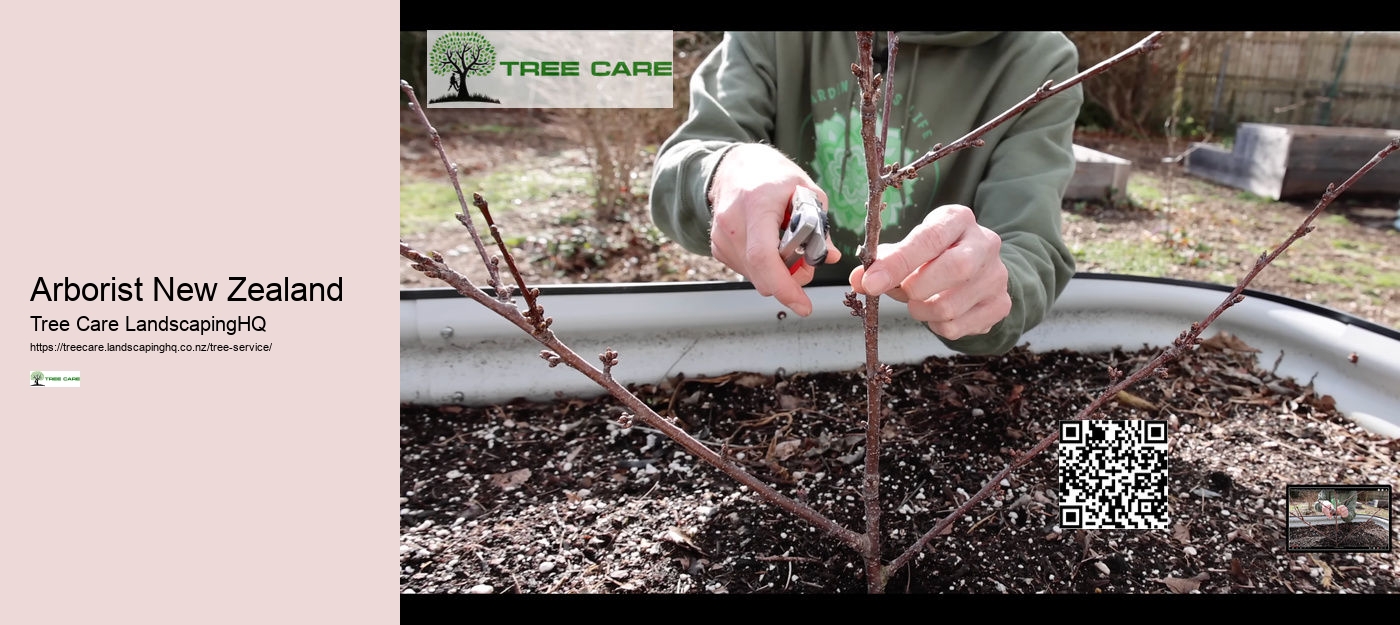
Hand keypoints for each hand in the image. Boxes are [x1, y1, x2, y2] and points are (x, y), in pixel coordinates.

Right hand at [708, 144, 840, 316]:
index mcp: (756, 204)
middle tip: (805, 264)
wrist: (734, 165)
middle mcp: (732, 222)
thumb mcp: (805, 190)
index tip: (802, 304)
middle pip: (760, 274)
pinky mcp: (717, 246)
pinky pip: (745, 270)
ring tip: (786, 246)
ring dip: (776, 273)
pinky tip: (768, 245)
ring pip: (754, 276)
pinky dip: (762, 267)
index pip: (764, 257)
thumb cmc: (770, 174)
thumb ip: (819, 226)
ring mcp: (720, 236)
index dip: (784, 286)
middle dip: (789, 281)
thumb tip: (829, 257)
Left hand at [849, 204, 1009, 339]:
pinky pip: (956, 327)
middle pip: (954, 269)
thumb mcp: (911, 248)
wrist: (979, 271)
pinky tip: (937, 313)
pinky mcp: (1000, 305)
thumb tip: (859, 280)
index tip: (871, 282)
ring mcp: (997, 276)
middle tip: (903, 292)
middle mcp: (985, 243)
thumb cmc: (935, 256)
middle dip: (915, 288)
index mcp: (958, 219)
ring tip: (919, 302)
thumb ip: (884, 261)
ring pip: (949, 306)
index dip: (898, 263)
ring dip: (921, 311)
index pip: (930, 239)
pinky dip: (935, 325)